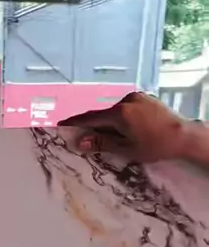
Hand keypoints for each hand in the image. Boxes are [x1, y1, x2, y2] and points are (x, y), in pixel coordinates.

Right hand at [59, 92, 189, 162]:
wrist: (184, 136)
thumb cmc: (155, 146)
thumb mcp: (126, 149)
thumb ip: (102, 143)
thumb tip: (80, 143)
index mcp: (119, 113)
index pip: (90, 118)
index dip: (75, 123)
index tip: (61, 125)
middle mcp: (126, 100)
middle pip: (102, 114)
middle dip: (93, 126)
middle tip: (84, 138)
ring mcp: (136, 97)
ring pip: (115, 111)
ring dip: (110, 123)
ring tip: (114, 138)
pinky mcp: (145, 97)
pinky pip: (126, 107)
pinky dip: (121, 118)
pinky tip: (128, 129)